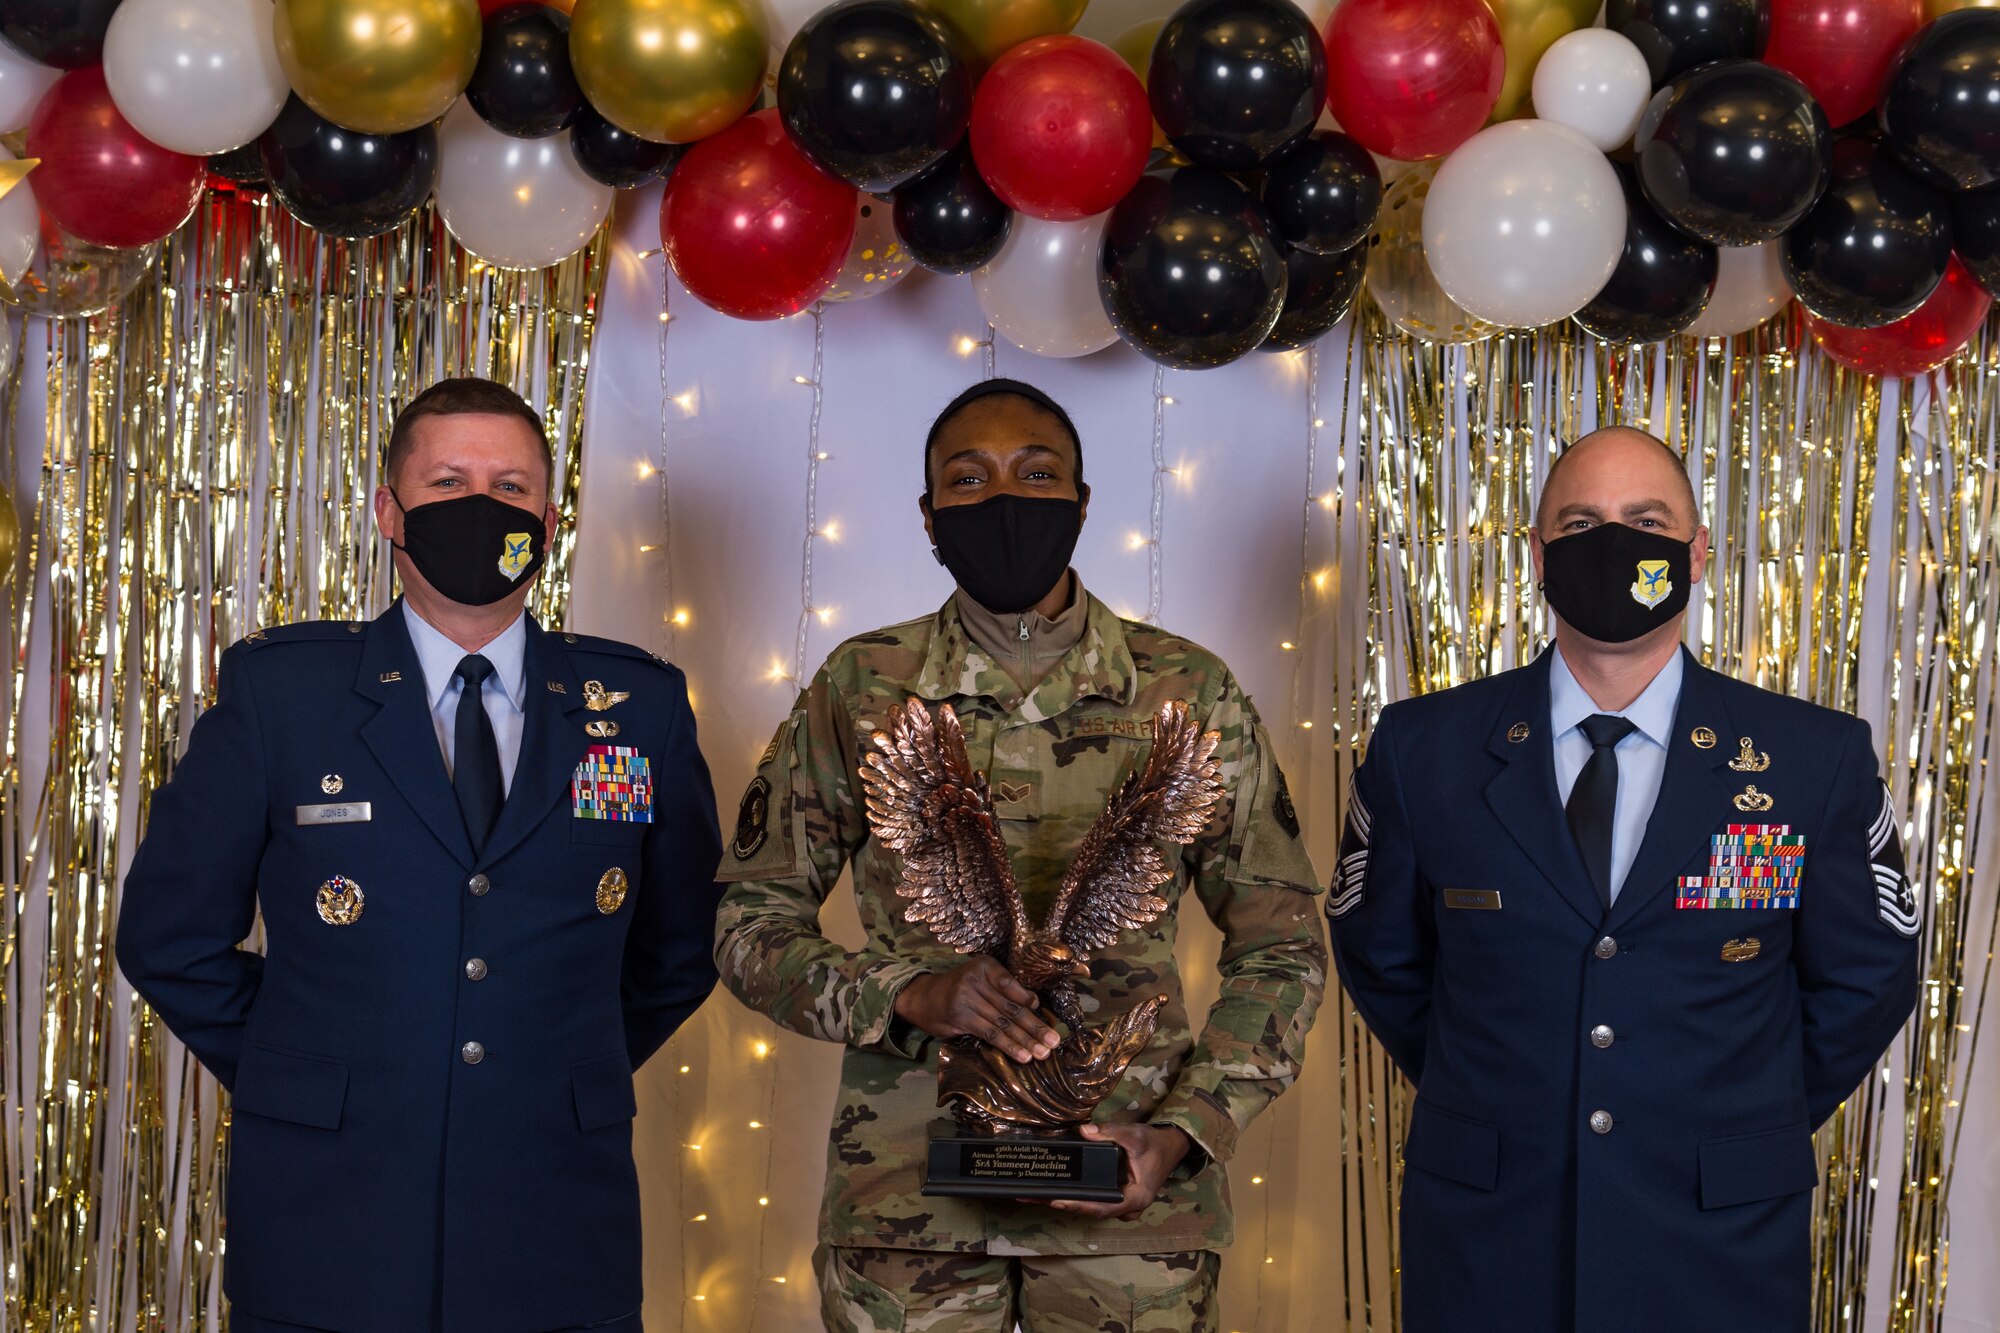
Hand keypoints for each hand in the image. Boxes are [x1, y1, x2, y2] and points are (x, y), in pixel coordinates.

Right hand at [892, 956, 1060, 1061]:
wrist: (922, 998)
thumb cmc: (958, 990)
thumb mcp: (979, 981)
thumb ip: (1002, 990)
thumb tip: (1034, 1006)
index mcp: (985, 966)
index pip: (1011, 985)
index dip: (1028, 1000)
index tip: (1043, 1013)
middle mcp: (976, 979)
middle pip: (1011, 1007)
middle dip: (1035, 1026)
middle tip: (1054, 1041)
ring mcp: (967, 999)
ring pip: (1003, 1023)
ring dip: (1026, 1041)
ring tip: (1043, 1053)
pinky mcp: (961, 1018)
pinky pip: (990, 1034)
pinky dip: (1009, 1046)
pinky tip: (1023, 1056)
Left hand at [1042, 1124, 1192, 1220]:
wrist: (1170, 1147)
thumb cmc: (1154, 1144)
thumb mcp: (1135, 1135)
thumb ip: (1110, 1132)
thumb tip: (1084, 1130)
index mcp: (1135, 1198)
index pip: (1102, 1207)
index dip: (1078, 1205)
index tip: (1056, 1201)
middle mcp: (1128, 1208)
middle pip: (1093, 1210)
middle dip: (1065, 1204)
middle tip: (1035, 1197)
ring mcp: (1123, 1206)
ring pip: (1093, 1208)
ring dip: (1068, 1201)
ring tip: (1037, 1195)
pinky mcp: (1118, 1199)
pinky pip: (1096, 1201)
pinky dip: (1078, 1196)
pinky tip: (1056, 1189)